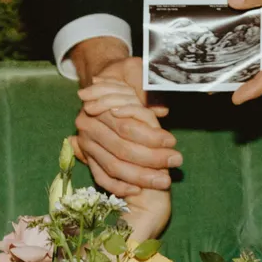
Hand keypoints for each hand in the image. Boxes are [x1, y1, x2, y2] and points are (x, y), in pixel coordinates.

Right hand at [72, 53, 181, 195]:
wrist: (102, 83)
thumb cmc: (123, 76)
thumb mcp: (134, 71)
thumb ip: (145, 90)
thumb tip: (161, 111)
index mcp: (97, 106)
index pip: (126, 128)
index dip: (151, 137)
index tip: (172, 142)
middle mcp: (88, 126)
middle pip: (121, 149)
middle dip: (151, 159)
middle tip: (175, 162)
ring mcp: (86, 144)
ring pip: (113, 166)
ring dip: (140, 177)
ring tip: (164, 180)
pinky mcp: (87, 158)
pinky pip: (101, 177)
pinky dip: (119, 186)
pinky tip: (138, 190)